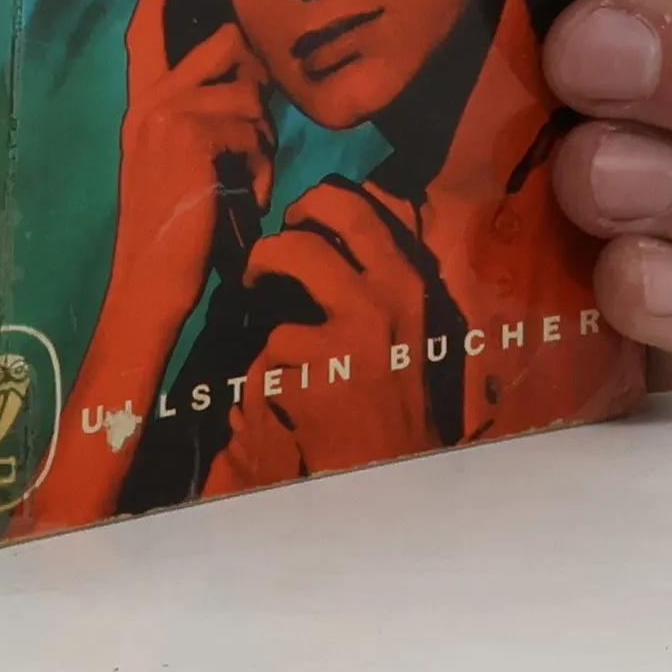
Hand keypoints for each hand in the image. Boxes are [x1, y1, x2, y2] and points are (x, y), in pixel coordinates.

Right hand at [109, 0, 277, 306]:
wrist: (151, 286)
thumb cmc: (180, 233)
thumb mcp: (189, 163)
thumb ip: (211, 116)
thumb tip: (255, 83)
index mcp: (143, 106)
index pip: (149, 26)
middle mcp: (148, 102)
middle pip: (225, 47)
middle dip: (256, 87)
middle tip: (250, 147)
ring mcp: (165, 116)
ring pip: (249, 95)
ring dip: (262, 140)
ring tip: (241, 184)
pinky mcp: (189, 135)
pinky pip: (254, 130)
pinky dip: (260, 167)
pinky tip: (238, 199)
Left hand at [226, 179, 436, 478]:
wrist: (397, 469)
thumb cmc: (399, 390)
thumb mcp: (407, 318)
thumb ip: (377, 270)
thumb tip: (331, 213)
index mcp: (407, 279)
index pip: (355, 206)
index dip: (314, 202)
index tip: (299, 220)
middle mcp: (382, 298)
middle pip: (304, 235)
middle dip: (271, 244)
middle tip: (263, 263)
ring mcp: (347, 338)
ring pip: (277, 288)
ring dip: (264, 305)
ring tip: (275, 331)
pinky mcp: (313, 377)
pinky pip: (271, 356)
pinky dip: (276, 375)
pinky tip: (299, 397)